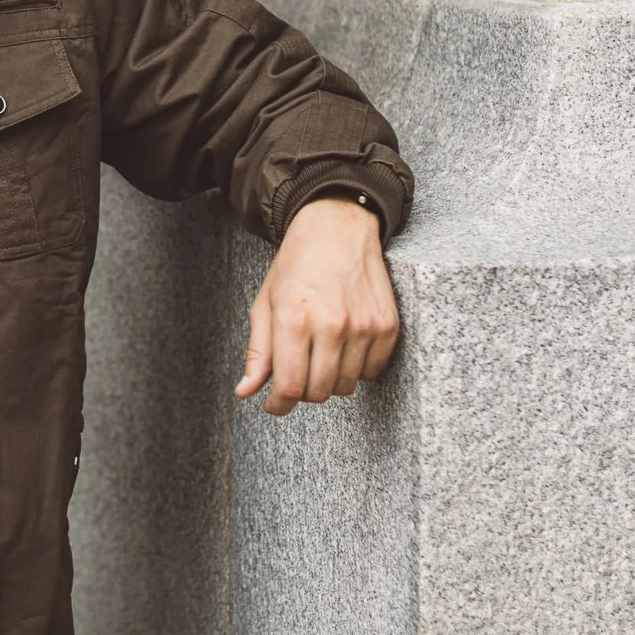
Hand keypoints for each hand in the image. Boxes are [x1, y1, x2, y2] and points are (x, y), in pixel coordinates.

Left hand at [237, 197, 399, 415]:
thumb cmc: (296, 266)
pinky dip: (356, 368)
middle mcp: (332, 325)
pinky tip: (344, 347)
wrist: (338, 229)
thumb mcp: (266, 304)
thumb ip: (258, 352)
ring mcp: (364, 326)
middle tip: (297, 373)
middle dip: (303, 391)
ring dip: (330, 380)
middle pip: (318, 392)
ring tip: (320, 353)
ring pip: (346, 386)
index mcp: (294, 319)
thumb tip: (246, 392)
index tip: (275, 405)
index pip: (289, 387)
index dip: (278, 404)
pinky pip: (372, 372)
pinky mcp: (387, 326)